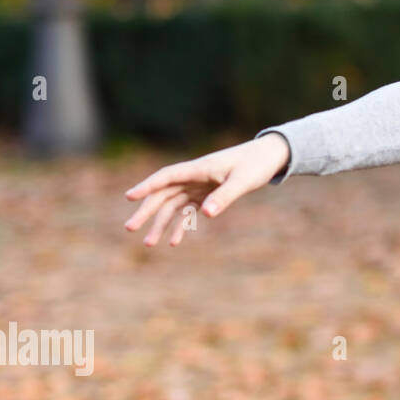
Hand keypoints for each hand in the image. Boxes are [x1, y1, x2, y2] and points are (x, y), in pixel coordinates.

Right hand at [122, 133, 289, 246]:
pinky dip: (181, 225)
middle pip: (164, 193)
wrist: (270, 156)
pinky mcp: (209, 194)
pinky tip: (175, 242)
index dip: (146, 186)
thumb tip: (205, 214)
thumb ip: (224, 196)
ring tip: (149, 243)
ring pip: (174, 205)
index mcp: (199, 168)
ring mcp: (200, 186)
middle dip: (146, 211)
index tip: (129, 197)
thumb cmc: (256, 164)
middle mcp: (195, 177)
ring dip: (161, 223)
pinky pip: (189, 210)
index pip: (166, 176)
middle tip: (130, 228)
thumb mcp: (243, 181)